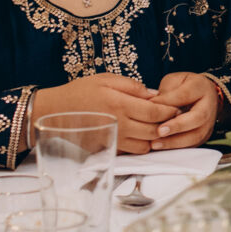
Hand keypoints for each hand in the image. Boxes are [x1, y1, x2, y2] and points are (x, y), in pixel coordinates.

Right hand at [33, 74, 179, 155]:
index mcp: (121, 104)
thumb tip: (154, 94)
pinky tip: (140, 135)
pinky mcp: (107, 148)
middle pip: (154, 131)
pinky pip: (131, 152)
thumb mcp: (106, 79)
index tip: (176, 107)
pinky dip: (140, 145)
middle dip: (167, 125)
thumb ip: (132, 86)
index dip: (170, 111)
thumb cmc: (80, 92)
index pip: (156, 112)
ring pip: (146, 146)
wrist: (54, 111)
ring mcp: (113, 139)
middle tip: (172, 118)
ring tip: (155, 127)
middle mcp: (120, 125)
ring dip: (154, 138)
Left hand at [149, 72, 220, 151]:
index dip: (168, 102)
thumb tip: (150, 106)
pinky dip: (176, 148)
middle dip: (177, 126)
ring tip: (156, 144)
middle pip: (198, 117)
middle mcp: (209, 106)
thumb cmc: (184, 86)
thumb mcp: (174, 81)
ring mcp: (209, 123)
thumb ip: (164, 92)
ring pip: (196, 136)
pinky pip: (191, 145)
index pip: (185, 95)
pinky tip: (161, 148)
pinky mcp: (204, 136)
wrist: (203, 95)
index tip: (151, 108)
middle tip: (159, 131)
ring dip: (175, 142)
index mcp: (200, 87)